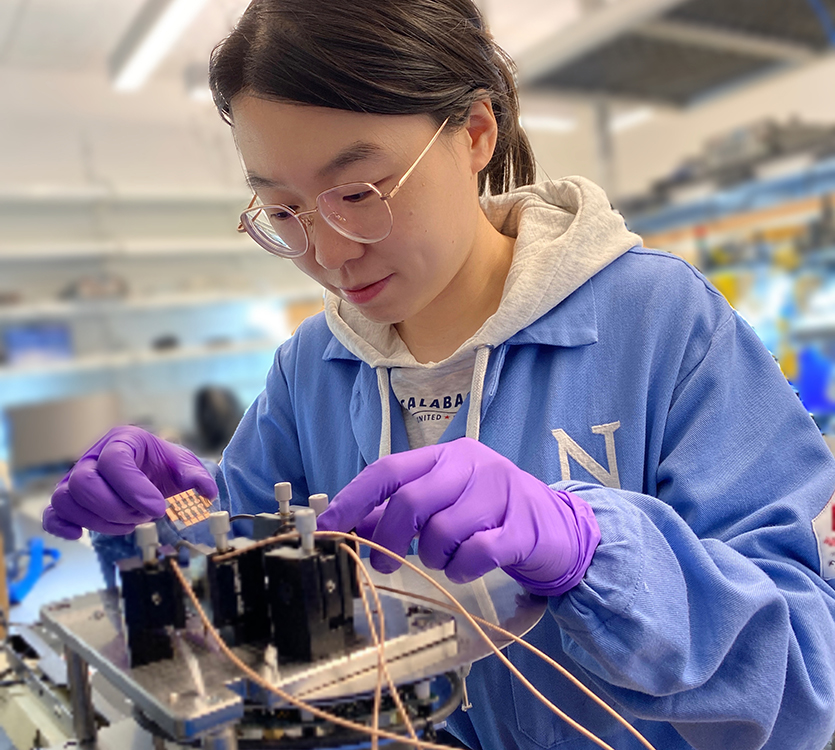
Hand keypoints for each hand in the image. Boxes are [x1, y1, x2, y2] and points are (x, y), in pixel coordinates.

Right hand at [42, 426, 217, 539]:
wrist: (153, 472)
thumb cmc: (165, 466)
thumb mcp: (184, 466)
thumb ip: (196, 476)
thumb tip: (206, 492)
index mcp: (123, 441)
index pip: (115, 461)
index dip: (133, 489)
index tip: (157, 509)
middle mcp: (94, 456)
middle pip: (84, 482)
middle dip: (116, 508)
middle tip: (143, 517)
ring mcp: (77, 478)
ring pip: (67, 499)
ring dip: (98, 520)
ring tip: (129, 524)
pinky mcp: (70, 499)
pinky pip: (52, 513)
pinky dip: (61, 526)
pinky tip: (80, 535)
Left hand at [317, 438, 599, 595]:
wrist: (559, 528)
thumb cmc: (490, 513)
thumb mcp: (443, 504)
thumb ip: (398, 511)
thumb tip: (350, 526)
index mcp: (446, 455)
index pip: (389, 469)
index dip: (353, 500)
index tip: (326, 528)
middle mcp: (472, 465)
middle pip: (411, 501)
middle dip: (388, 539)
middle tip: (383, 564)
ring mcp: (500, 493)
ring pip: (441, 531)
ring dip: (432, 557)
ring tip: (444, 558)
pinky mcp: (521, 527)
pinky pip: (474, 554)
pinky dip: (461, 569)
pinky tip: (467, 566)